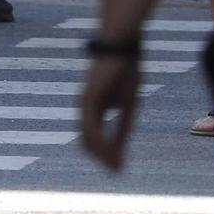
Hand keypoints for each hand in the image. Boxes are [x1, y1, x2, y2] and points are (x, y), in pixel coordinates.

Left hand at [80, 53, 140, 170]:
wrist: (121, 43)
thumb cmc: (126, 67)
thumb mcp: (128, 100)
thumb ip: (122, 122)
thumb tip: (117, 146)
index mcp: (94, 107)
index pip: (94, 137)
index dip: (106, 153)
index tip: (119, 165)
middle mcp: (85, 108)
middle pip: (88, 142)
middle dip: (102, 158)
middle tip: (118, 170)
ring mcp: (85, 105)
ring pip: (88, 139)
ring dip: (102, 156)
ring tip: (116, 166)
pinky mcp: (89, 100)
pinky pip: (92, 128)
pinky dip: (101, 143)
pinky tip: (111, 152)